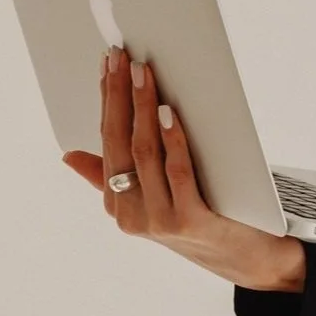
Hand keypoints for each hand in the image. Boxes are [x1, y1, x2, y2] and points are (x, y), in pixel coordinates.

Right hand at [61, 45, 305, 291]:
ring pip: (144, 152)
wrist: (246, 257)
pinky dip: (172, 139)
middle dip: (118, 95)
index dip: (105, 100)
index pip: (106, 140)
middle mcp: (131, 215)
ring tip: (143, 75)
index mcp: (117, 204)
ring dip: (143, 108)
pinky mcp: (189, 221)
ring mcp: (158, 220)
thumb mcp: (152, 198)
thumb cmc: (199, 216)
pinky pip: (177, 171)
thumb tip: (70, 155)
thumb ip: (111, 177)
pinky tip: (170, 112)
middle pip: (120, 142)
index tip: (108, 63)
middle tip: (122, 58)